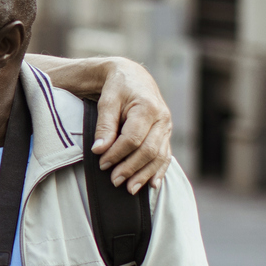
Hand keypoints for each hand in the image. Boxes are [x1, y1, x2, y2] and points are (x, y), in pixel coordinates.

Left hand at [90, 57, 172, 194]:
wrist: (133, 76)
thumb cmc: (118, 87)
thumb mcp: (107, 101)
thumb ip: (104, 125)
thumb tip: (99, 150)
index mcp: (148, 107)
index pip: (133, 138)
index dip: (117, 154)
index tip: (102, 164)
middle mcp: (162, 118)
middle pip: (148, 150)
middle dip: (131, 168)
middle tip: (114, 181)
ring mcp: (167, 127)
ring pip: (159, 156)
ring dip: (144, 175)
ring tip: (130, 189)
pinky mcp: (166, 134)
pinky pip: (165, 155)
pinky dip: (159, 171)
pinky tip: (152, 185)